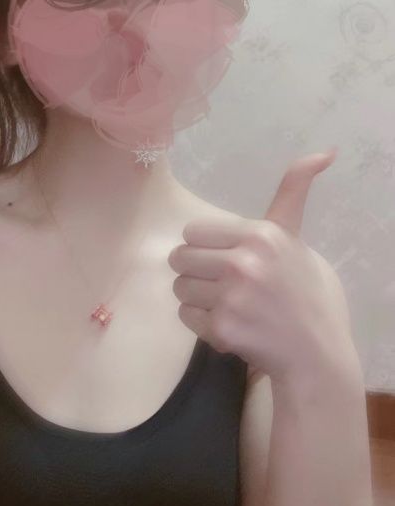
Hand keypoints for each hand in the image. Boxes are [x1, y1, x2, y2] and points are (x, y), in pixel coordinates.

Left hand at [167, 148, 356, 384]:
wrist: (318, 355)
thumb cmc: (310, 294)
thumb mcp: (298, 239)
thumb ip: (292, 196)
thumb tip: (325, 150)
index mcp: (261, 234)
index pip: (193, 231)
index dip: (204, 247)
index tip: (224, 259)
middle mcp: (243, 261)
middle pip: (179, 257)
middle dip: (195, 271)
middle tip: (220, 284)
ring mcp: (231, 296)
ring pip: (179, 287)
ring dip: (196, 298)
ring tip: (228, 305)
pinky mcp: (222, 328)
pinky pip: (186, 316)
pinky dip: (201, 324)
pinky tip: (229, 326)